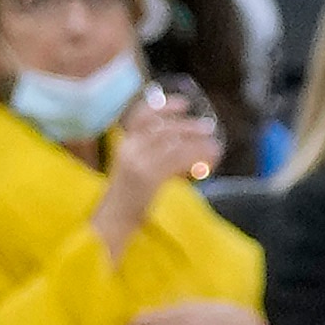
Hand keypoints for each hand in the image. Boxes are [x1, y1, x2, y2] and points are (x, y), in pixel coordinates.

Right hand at [104, 87, 220, 222]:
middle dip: (187, 125)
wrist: (112, 221)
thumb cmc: (127, 197)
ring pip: (173, 142)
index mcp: (124, 145)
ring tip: (212, 144)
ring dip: (196, 140)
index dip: (163, 107)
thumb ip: (151, 155)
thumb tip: (184, 146)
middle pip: (162, 128)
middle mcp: (129, 149)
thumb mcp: (133, 168)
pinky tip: (209, 160)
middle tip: (207, 127)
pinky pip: (178, 159)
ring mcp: (138, 162)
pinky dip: (197, 156)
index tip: (183, 103)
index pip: (140, 116)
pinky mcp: (148, 177)